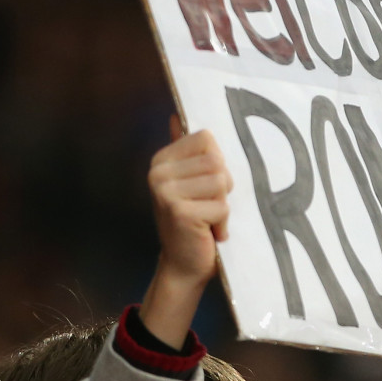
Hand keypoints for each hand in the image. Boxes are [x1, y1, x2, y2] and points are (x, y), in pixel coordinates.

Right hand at [140, 122, 232, 349]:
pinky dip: (222, 223)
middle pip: (217, 161)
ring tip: (208, 219)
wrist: (184, 265)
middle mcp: (158, 173)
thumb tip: (177, 115)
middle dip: (223, 187)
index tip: (205, 187)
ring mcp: (165, 192)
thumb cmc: (194, 223)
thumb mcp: (190, 183)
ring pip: (221, 182)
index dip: (217, 163)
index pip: (207, 138)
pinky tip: (208, 233)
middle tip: (208, 207)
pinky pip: (221, 206)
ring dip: (223, 206)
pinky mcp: (179, 212)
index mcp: (162, 160)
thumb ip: (185, 151)